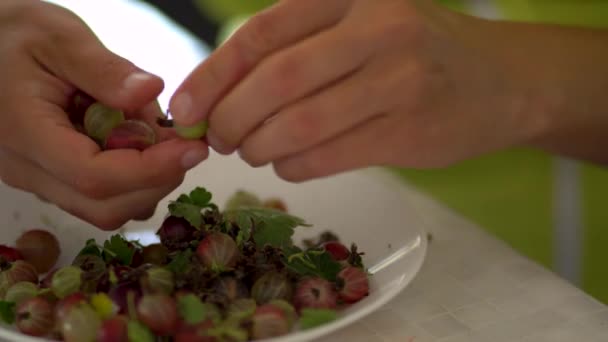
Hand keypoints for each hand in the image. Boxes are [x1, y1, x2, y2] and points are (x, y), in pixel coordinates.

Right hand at [0, 0, 208, 228]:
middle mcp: (28, 171)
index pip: (94, 176)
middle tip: (186, 142)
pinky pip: (100, 196)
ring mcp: (39, 180)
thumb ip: (104, 69)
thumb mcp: (58, 37)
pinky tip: (141, 140)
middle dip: (157, 180)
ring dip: (148, 181)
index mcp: (25, 134)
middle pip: (104, 206)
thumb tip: (152, 92)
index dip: (151, 169)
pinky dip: (133, 177)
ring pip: (104, 208)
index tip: (193, 148)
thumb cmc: (13, 35)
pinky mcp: (51, 179)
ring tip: (159, 134)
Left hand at [170, 0, 542, 180]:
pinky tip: (289, 164)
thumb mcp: (359, 24)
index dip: (213, 76)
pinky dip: (293, 167)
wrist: (502, 80)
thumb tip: (219, 95)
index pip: (262, 36)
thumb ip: (296, 49)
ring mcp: (399, 81)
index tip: (185, 108)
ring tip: (252, 151)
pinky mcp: (410, 132)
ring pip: (299, 125)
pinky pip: (327, 157)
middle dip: (231, 119)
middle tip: (218, 139)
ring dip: (260, 148)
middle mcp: (377, 30)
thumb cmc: (415, 50)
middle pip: (276, 81)